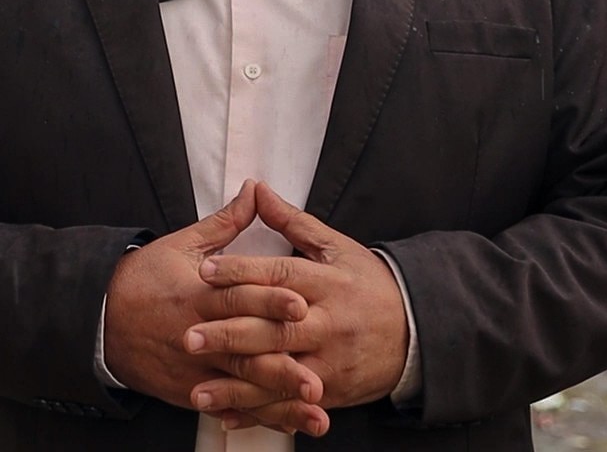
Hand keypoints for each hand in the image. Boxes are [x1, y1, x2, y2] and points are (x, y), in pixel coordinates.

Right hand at [104, 181, 322, 416]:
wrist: (99, 321)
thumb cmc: (143, 279)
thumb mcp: (181, 246)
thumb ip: (225, 223)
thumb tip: (254, 190)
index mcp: (198, 295)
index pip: (237, 297)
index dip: (269, 299)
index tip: (301, 303)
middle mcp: (198, 336)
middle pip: (245, 351)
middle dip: (282, 366)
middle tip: (317, 377)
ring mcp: (195, 368)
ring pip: (242, 386)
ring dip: (280, 400)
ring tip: (315, 410)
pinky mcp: (190, 390)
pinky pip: (228, 405)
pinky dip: (259, 417)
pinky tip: (288, 422)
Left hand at [186, 182, 409, 433]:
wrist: (417, 331)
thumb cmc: (368, 284)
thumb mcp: (336, 247)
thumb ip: (292, 223)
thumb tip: (257, 190)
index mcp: (326, 283)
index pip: (279, 277)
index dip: (241, 273)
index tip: (204, 271)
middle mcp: (328, 324)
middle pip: (275, 330)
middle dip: (231, 335)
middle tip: (189, 337)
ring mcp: (330, 362)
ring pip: (280, 375)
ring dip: (238, 387)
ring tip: (199, 391)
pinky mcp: (332, 391)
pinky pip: (291, 404)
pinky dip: (259, 413)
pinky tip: (227, 416)